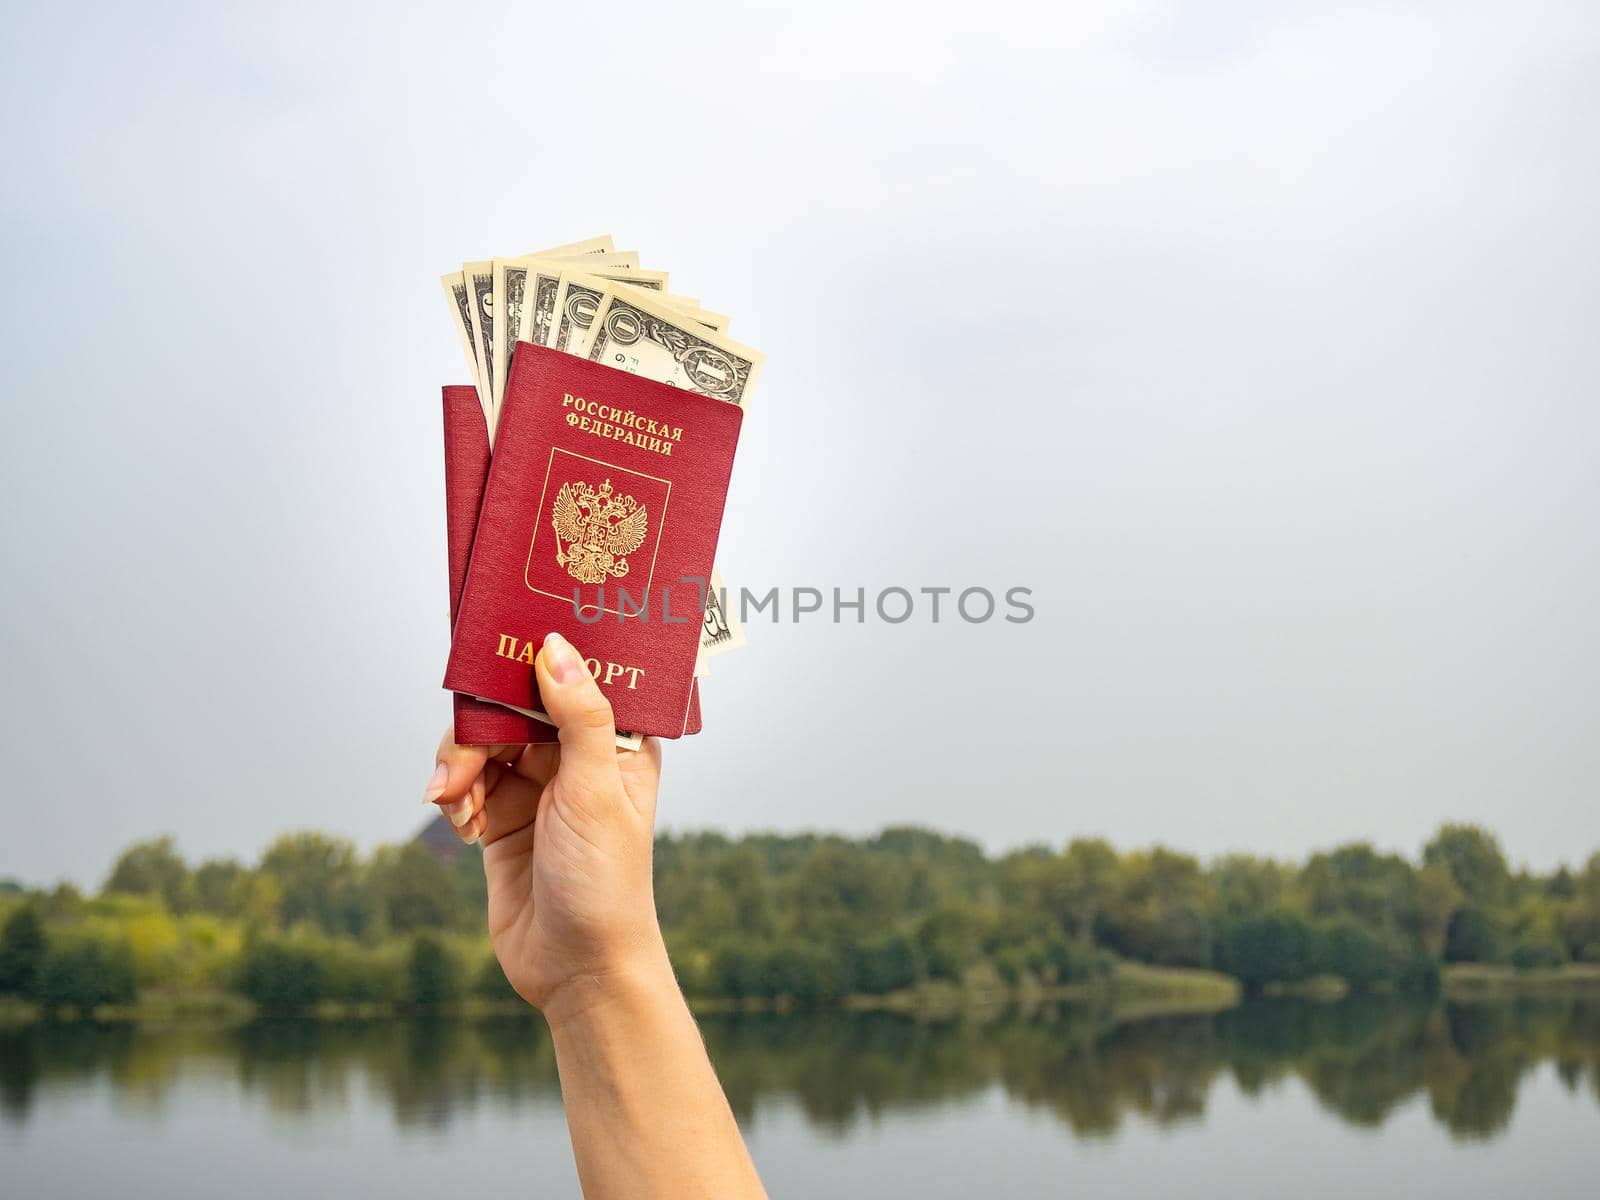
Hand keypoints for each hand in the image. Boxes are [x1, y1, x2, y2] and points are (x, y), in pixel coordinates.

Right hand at [425, 632, 669, 1016]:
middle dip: (476, 730)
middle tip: (460, 766)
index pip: (570, 677)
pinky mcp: (502, 818)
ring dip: (459, 767)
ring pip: (480, 744)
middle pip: (510, 707)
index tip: (492, 645)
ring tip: (457, 805)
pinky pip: (466, 784)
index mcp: (615, 741)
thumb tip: (555, 646)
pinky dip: (455, 796)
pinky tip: (463, 825)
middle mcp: (576, 756)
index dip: (531, 658)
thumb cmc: (605, 880)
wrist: (577, 969)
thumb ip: (577, 715)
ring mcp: (537, 787)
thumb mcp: (594, 789)